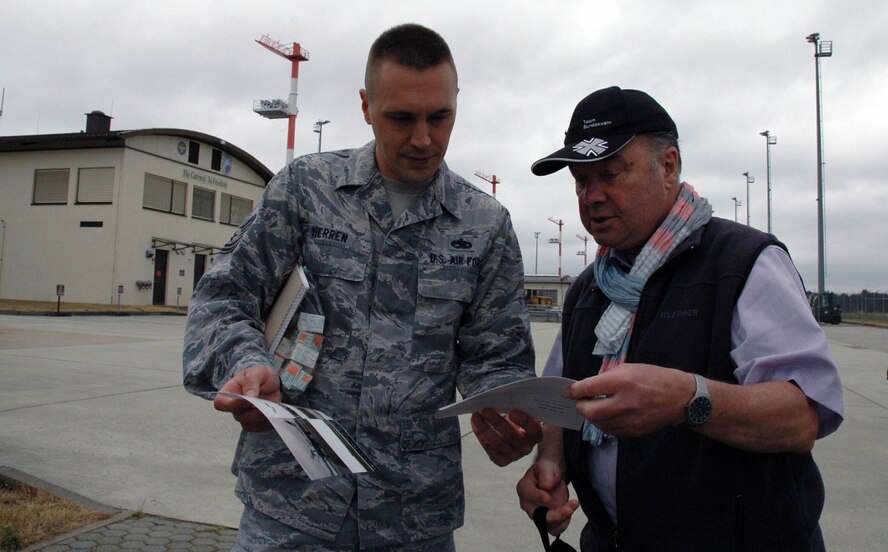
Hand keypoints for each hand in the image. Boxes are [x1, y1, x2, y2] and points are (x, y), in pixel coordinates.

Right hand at [213, 365, 281, 431]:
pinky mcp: (254, 423)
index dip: (231, 404)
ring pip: (248, 424)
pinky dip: (267, 422)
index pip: (220, 403)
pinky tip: (273, 412)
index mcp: (229, 392)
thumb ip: (251, 383)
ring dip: (261, 416)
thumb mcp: (256, 373)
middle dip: (253, 411)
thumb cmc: (260, 376)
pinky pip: (259, 428)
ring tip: (271, 407)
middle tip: (265, 404)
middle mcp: (234, 407)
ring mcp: (244, 416)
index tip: (247, 400)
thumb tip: (249, 397)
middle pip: (238, 416)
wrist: (273, 383)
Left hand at [471, 408, 542, 465]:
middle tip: (485, 409)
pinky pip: (491, 451)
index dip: (524, 421)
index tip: (512, 411)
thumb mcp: (521, 411)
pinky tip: (476, 425)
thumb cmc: (517, 418)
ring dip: (485, 428)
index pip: (534, 430)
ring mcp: (514, 455)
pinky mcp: (502, 460)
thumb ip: (518, 406)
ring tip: (476, 415)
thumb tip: (503, 397)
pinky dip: (481, 437)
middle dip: (497, 422)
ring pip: (499, 444)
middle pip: (513, 437)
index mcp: (536, 435)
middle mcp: (526, 447)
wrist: (513, 432)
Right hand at [517, 458, 578, 535]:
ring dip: (563, 519)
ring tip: (573, 504)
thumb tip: (545, 486)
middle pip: (538, 516)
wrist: (552, 478)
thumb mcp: (545, 466)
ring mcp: (538, 516)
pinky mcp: (549, 522)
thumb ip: (545, 474)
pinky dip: (565, 521)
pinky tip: (572, 507)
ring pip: (549, 525)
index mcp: (523, 488)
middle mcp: (528, 505)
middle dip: (554, 515)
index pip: (528, 495)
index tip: (548, 498)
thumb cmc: (546, 471)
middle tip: (568, 509)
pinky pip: (556, 528)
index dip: (537, 497)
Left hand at [567, 363, 690, 436]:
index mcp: (623, 382)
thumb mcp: (629, 368)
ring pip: (598, 423)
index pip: (589, 388)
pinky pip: (611, 430)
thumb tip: (587, 387)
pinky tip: (607, 415)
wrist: (680, 398)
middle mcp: (625, 402)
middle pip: (590, 411)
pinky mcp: (634, 431)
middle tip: (580, 401)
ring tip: (593, 407)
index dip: (575, 390)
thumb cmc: (654, 378)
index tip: (569, 391)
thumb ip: (607, 378)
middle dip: (581, 406)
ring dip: (591, 416)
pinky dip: (604, 423)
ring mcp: (630, 420)